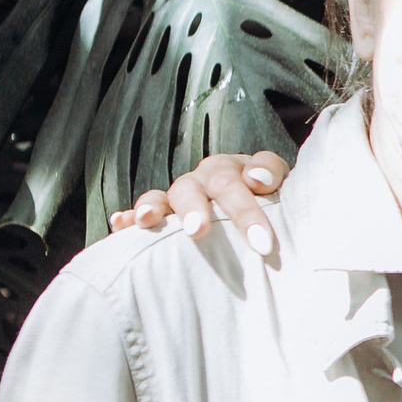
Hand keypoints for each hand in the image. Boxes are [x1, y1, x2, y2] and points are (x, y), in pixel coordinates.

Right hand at [109, 150, 289, 254]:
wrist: (258, 208)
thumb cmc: (271, 203)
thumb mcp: (281, 186)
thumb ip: (272, 174)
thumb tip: (255, 180)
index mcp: (236, 170)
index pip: (243, 177)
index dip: (251, 200)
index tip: (262, 229)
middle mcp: (206, 179)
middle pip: (198, 186)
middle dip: (198, 208)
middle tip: (197, 231)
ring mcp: (182, 195)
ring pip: (167, 195)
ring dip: (155, 205)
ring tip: (149, 219)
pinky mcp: (164, 213)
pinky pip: (141, 213)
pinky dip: (130, 217)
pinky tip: (120, 225)